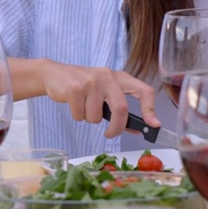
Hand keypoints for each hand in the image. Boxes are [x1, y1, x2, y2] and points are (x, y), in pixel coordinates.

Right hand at [38, 60, 158, 137]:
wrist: (53, 74)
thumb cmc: (83, 86)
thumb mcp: (104, 92)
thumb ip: (119, 106)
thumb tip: (137, 128)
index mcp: (119, 77)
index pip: (143, 90)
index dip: (150, 109)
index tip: (153, 125)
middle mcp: (108, 76)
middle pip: (121, 109)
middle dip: (117, 127)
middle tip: (110, 134)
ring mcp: (91, 81)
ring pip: (96, 117)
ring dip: (89, 118)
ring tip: (83, 106)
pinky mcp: (75, 88)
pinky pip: (80, 115)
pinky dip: (77, 116)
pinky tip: (73, 104)